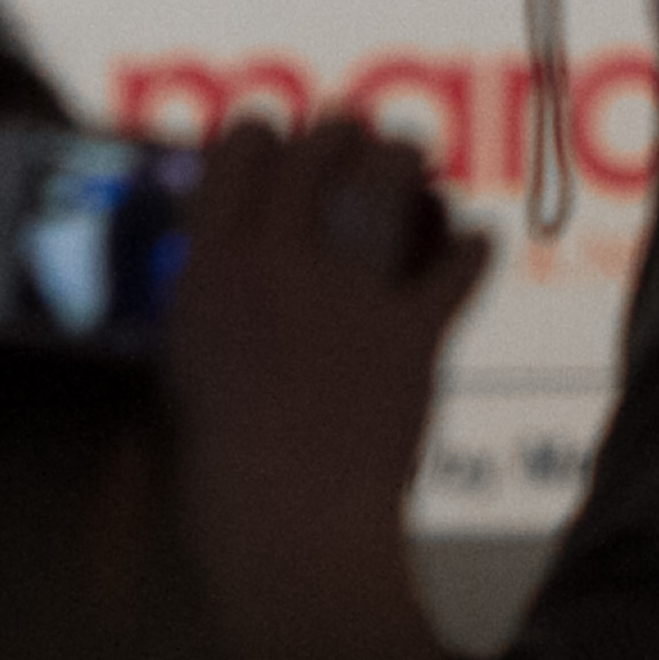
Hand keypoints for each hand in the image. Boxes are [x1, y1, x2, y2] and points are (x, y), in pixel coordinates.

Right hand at [166, 117, 493, 659]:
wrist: (283, 533)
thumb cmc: (213, 476)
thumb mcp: (184, 374)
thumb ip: (213, 309)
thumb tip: (228, 269)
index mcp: (209, 275)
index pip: (236, 157)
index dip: (259, 132)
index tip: (272, 126)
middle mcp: (281, 267)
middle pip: (321, 152)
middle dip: (344, 133)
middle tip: (358, 133)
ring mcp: (352, 295)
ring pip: (391, 182)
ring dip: (408, 163)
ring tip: (414, 160)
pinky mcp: (415, 332)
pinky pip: (461, 263)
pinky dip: (473, 249)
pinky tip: (473, 245)